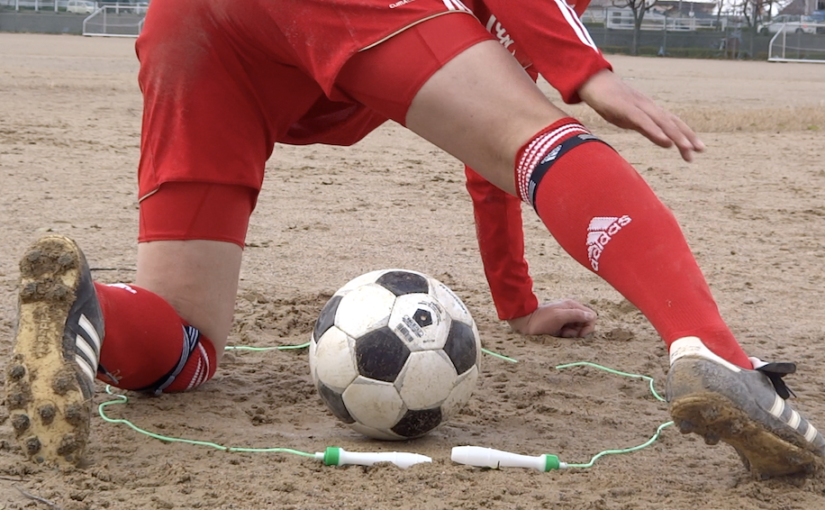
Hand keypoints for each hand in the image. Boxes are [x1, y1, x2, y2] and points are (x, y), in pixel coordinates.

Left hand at [506, 299, 596, 337]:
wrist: (524, 324)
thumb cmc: (541, 319)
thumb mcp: (559, 316)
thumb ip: (576, 315)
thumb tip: (591, 316)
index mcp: (572, 305)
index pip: (591, 316)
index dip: (588, 326)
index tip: (579, 333)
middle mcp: (571, 311)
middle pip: (585, 323)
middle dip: (579, 331)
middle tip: (566, 333)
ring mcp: (565, 319)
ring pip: (578, 329)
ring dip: (572, 334)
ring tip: (561, 333)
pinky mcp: (560, 326)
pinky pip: (570, 332)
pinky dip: (566, 335)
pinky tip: (558, 334)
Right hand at [577, 69, 704, 161]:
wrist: (593, 81)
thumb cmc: (609, 101)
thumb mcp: (629, 118)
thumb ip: (645, 128)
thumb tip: (662, 140)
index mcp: (649, 110)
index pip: (672, 123)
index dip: (686, 134)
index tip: (697, 148)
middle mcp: (648, 107)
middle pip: (672, 122)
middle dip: (687, 136)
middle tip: (700, 150)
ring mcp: (638, 106)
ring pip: (662, 122)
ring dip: (676, 136)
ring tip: (688, 149)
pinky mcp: (626, 108)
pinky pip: (644, 122)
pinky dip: (656, 132)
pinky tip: (666, 142)